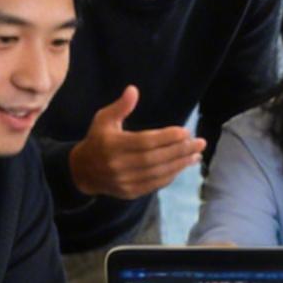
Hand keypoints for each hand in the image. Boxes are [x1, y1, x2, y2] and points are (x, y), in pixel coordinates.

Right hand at [68, 86, 204, 199]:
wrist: (83, 171)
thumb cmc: (97, 140)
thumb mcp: (103, 119)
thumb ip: (120, 107)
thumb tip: (133, 90)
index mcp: (112, 145)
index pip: (145, 142)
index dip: (167, 138)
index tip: (185, 132)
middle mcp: (118, 165)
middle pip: (155, 158)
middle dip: (180, 151)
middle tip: (199, 143)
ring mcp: (125, 181)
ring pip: (158, 173)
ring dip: (180, 164)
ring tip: (196, 155)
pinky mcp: (130, 192)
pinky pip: (155, 184)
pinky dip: (171, 175)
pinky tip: (182, 166)